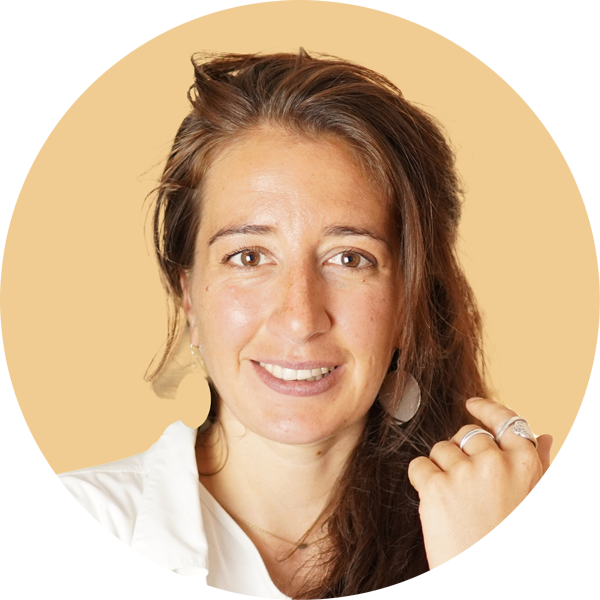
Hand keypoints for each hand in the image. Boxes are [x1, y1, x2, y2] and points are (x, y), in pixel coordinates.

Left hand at [408, 397, 562, 599]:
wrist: (496, 590)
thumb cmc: (522, 553)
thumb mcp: (547, 511)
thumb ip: (546, 469)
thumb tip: (546, 436)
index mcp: (526, 463)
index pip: (504, 419)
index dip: (486, 409)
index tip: (472, 405)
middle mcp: (496, 461)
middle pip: (467, 434)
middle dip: (463, 451)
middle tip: (465, 480)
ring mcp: (464, 473)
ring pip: (441, 449)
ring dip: (442, 467)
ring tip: (454, 498)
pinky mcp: (436, 487)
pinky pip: (419, 465)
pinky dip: (422, 478)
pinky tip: (434, 499)